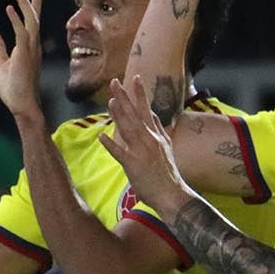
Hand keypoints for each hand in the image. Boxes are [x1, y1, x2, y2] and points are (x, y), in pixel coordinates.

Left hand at [0, 0, 45, 120]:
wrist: (23, 107)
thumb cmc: (15, 90)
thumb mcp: (3, 64)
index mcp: (29, 47)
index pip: (32, 22)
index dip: (31, 5)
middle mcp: (33, 46)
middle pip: (33, 17)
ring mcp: (30, 50)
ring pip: (30, 21)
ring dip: (23, 3)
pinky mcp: (25, 56)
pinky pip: (21, 33)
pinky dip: (15, 19)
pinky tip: (8, 7)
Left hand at [98, 76, 191, 214]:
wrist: (173, 194)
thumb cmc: (168, 174)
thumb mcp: (167, 147)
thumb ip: (158, 130)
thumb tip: (152, 115)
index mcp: (157, 136)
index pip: (147, 111)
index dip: (140, 95)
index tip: (135, 78)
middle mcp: (150, 140)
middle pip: (135, 115)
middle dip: (125, 97)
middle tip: (115, 82)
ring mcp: (142, 152)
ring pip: (128, 128)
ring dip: (118, 114)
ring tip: (110, 100)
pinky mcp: (134, 165)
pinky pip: (120, 153)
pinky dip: (111, 145)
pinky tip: (101, 136)